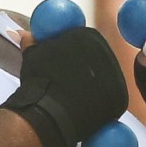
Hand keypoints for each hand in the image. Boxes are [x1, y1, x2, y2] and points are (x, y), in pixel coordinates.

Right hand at [0, 24, 127, 146]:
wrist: (50, 111)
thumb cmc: (39, 82)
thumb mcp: (32, 57)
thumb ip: (34, 43)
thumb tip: (25, 34)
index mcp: (86, 36)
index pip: (83, 42)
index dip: (71, 57)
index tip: (62, 70)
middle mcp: (106, 51)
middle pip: (96, 61)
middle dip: (84, 73)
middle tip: (67, 87)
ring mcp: (116, 74)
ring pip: (103, 81)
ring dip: (92, 90)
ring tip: (72, 100)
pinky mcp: (120, 96)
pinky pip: (109, 100)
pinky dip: (99, 107)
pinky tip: (84, 112)